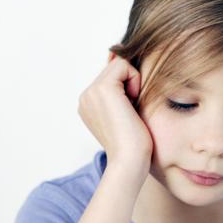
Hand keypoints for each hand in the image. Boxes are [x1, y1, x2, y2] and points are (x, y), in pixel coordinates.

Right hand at [78, 54, 152, 175]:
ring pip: (119, 65)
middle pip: (116, 69)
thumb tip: (124, 61)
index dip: (129, 88)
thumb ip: (124, 91)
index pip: (114, 77)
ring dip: (133, 83)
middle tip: (131, 112)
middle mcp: (86, 96)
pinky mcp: (102, 88)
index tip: (129, 113)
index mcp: (90, 104)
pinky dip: (135, 80)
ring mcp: (91, 92)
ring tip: (130, 109)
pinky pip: (124, 65)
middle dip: (131, 84)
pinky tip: (132, 103)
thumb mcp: (129, 113)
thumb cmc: (134, 145)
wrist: (129, 161)